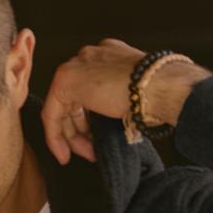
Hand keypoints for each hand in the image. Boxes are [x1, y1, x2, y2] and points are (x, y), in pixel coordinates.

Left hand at [41, 39, 210, 164]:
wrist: (160, 86)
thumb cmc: (157, 93)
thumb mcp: (133, 95)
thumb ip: (116, 101)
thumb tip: (114, 118)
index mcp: (108, 56)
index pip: (88, 91)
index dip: (88, 119)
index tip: (93, 140)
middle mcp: (90, 57)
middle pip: (74, 99)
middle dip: (80, 130)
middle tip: (89, 152)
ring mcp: (76, 65)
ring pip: (62, 107)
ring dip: (71, 136)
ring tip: (85, 155)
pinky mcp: (66, 80)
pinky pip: (52, 113)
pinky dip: (55, 136)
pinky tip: (63, 154)